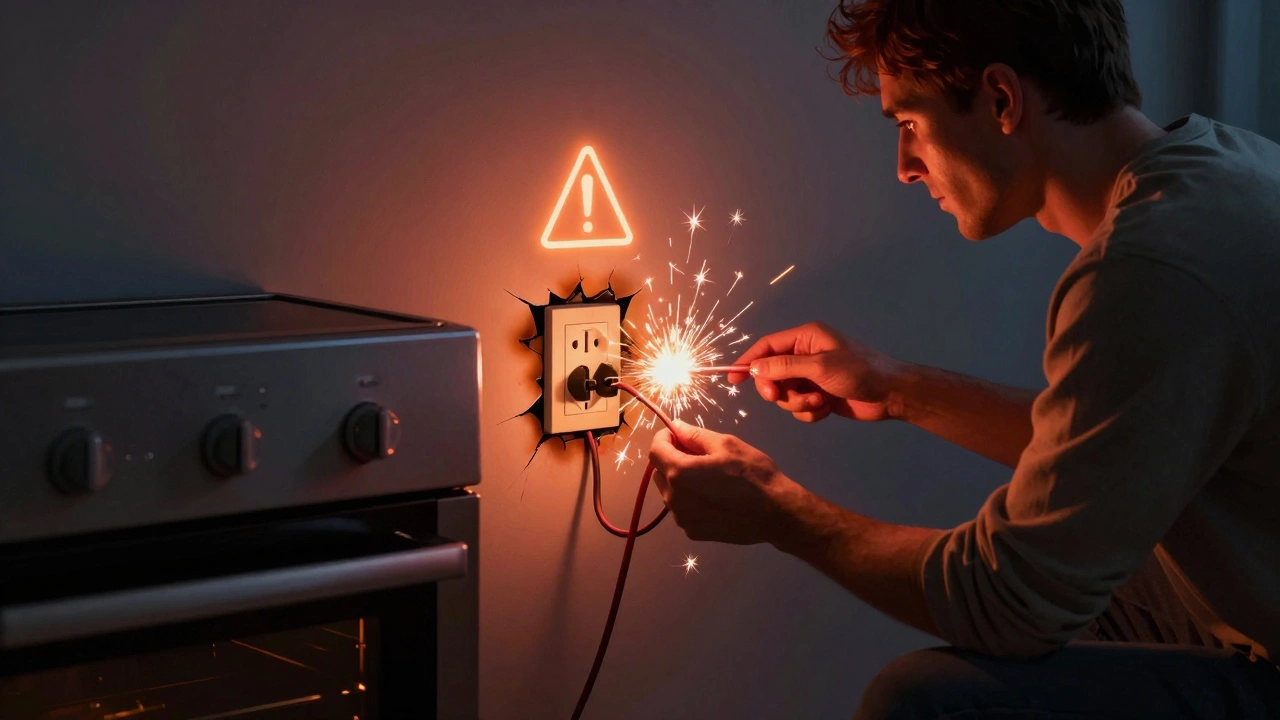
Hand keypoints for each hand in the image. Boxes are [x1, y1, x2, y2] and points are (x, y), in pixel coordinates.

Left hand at [647, 420, 799, 544]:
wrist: (775, 513)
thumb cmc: (753, 474)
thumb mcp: (726, 445)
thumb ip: (695, 435)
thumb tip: (675, 426)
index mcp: (679, 473)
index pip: (655, 450)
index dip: (664, 438)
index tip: (678, 434)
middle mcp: (674, 498)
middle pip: (659, 472)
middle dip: (672, 459)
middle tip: (698, 454)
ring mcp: (682, 518)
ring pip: (670, 492)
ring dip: (680, 480)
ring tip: (709, 477)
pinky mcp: (693, 532)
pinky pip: (682, 509)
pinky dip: (690, 500)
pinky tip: (714, 497)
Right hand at [729, 322, 902, 422]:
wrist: (891, 394)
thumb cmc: (860, 371)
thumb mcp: (820, 367)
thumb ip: (785, 367)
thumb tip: (756, 367)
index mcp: (806, 338)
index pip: (767, 347)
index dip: (748, 361)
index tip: (732, 379)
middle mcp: (805, 355)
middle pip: (771, 374)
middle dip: (776, 389)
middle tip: (779, 397)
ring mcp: (811, 377)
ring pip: (785, 395)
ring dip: (798, 403)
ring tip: (819, 401)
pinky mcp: (819, 396)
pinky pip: (799, 408)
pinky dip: (810, 412)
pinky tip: (827, 408)